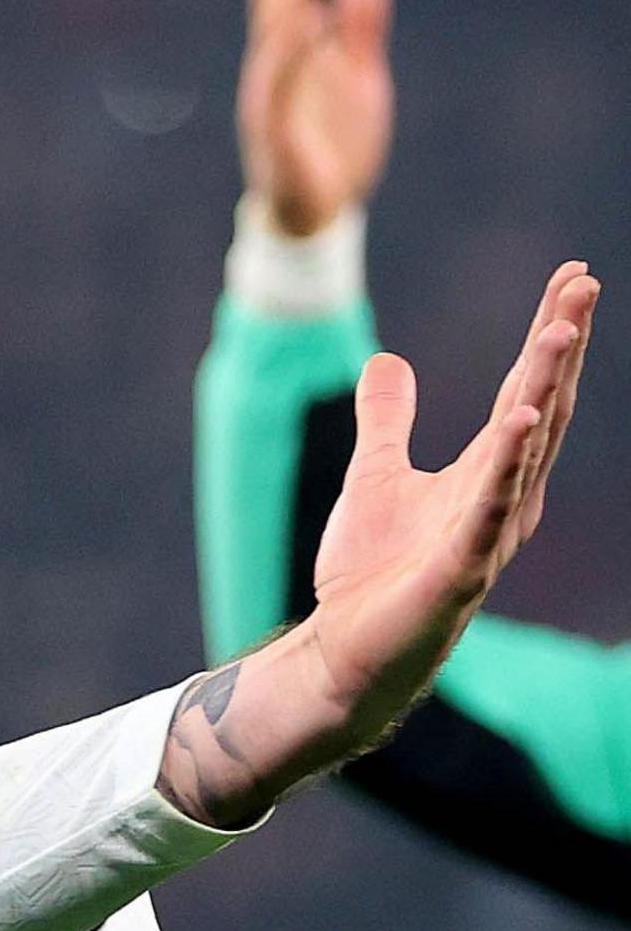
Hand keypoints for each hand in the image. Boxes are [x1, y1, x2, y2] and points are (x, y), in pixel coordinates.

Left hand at [162, 263, 596, 825]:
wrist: (347, 653)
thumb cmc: (371, 575)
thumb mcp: (376, 478)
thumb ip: (387, 422)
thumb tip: (388, 360)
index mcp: (488, 474)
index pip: (526, 391)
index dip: (549, 336)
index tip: (571, 277)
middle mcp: (503, 499)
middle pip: (540, 407)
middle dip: (560, 347)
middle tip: (583, 285)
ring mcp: (487, 535)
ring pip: (524, 449)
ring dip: (544, 387)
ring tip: (561, 330)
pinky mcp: (459, 571)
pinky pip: (488, 512)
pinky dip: (506, 467)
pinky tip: (523, 422)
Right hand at [236, 0, 392, 239]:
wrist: (320, 216)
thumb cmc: (336, 149)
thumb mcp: (361, 75)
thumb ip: (361, 25)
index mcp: (288, 56)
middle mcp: (270, 71)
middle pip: (271, 1)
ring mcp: (268, 99)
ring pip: (273, 34)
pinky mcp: (273, 131)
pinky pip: (278, 83)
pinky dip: (294, 49)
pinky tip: (315, 17)